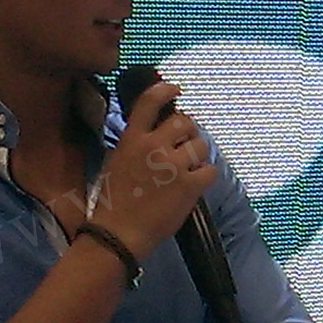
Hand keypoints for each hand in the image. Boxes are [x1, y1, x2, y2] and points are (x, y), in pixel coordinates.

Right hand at [93, 81, 217, 257]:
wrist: (117, 234)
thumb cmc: (112, 202)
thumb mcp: (117, 162)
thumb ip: (136, 145)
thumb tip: (156, 135)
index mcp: (132, 139)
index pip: (150, 102)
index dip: (165, 90)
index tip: (176, 88)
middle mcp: (154, 146)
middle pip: (184, 122)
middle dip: (188, 131)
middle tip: (185, 143)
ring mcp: (174, 165)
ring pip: (200, 145)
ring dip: (197, 154)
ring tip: (189, 167)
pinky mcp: (189, 185)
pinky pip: (210, 170)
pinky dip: (205, 176)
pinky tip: (195, 184)